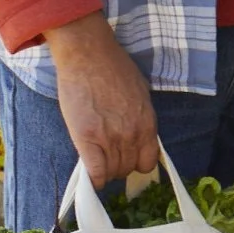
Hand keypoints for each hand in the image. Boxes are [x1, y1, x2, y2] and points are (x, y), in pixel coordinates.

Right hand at [47, 12, 158, 189]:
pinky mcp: (86, 137)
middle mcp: (131, 135)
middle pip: (126, 169)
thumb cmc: (113, 67)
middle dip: (117, 167)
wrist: (88, 54)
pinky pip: (94, 172)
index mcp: (147, 124)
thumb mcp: (140, 94)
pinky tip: (89, 174)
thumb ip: (139, 119)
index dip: (135, 164)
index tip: (126, 159)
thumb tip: (136, 137)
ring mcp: (109, 138)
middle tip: (106, 156)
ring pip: (110, 173)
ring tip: (95, 157)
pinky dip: (92, 178)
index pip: (147, 163)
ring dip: (103, 170)